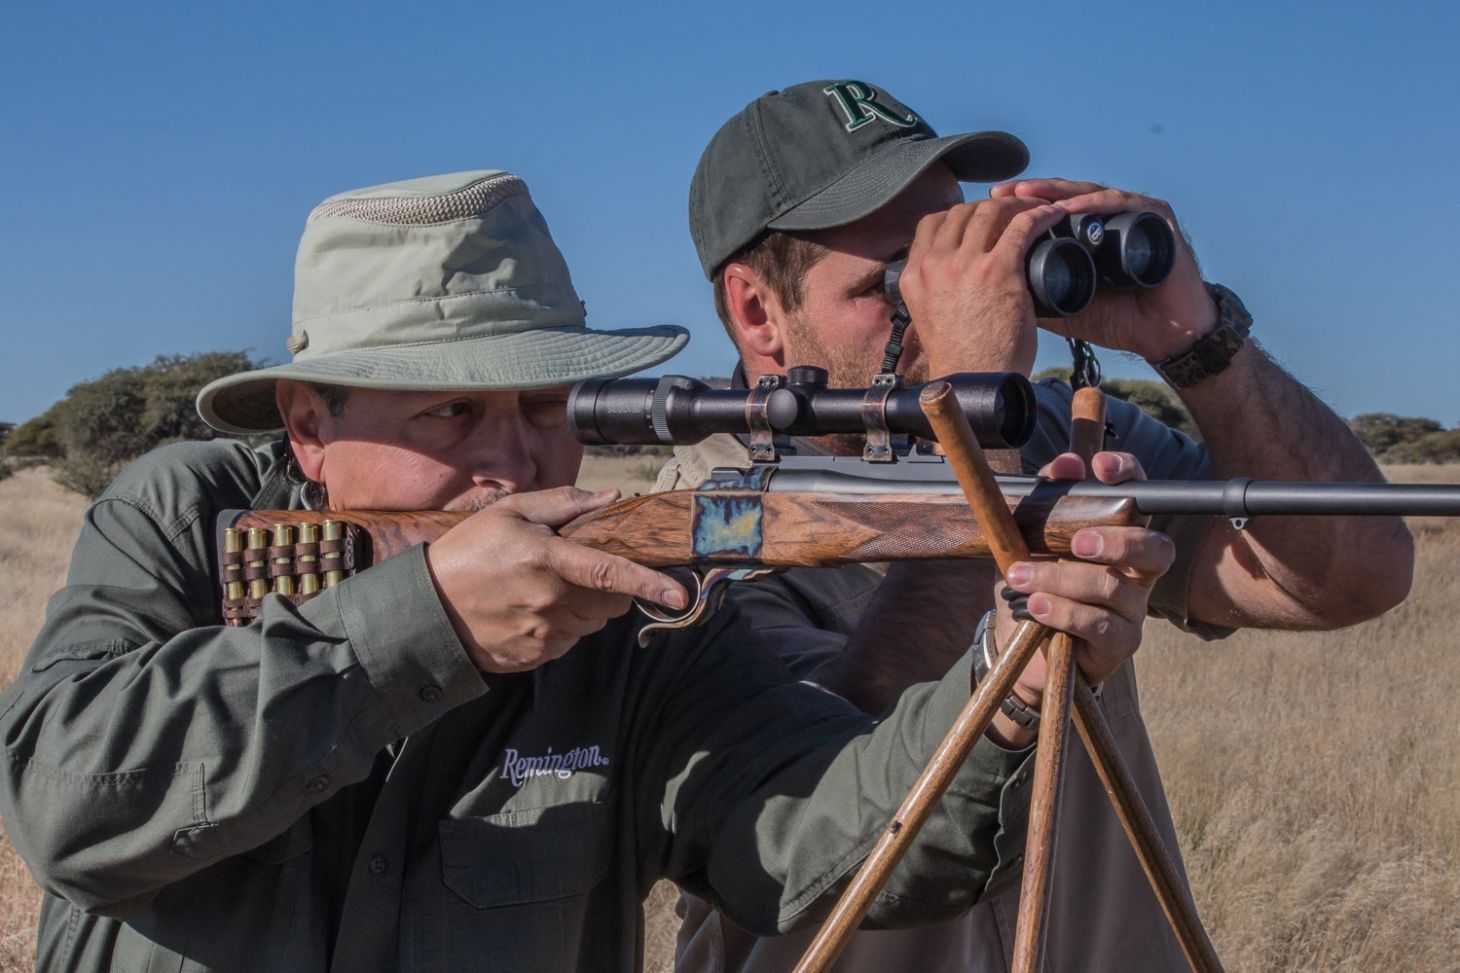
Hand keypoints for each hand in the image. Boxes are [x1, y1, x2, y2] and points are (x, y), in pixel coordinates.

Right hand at [424, 487, 687, 672]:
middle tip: (576, 572)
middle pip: (611, 603)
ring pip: (592, 624)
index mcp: (546, 559)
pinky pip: (570, 642)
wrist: (426, 608)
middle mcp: (549, 601)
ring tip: (545, 591)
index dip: (649, 584)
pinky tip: (531, 612)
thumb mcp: (509, 511)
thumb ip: (564, 504)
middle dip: (609, 589)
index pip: (610, 573)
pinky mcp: (535, 657)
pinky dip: (563, 627)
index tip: (680, 596)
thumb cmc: (468, 551)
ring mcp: (542, 633)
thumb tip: (613, 499)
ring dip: (584, 608)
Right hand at [898, 197, 1067, 375]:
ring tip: (1034, 209)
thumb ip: (939, 288)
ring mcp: (964, 265)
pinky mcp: (998, 271)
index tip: (979, 220)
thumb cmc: (961, 359)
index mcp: (915, 275)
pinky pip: (1022, 226)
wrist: (973, 384)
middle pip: (963, 211)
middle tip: (1013, 211)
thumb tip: (961, 274)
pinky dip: (1040, 215)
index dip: (960, 215)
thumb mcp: (931, 316)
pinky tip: (1052, 216)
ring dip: (1016, 204)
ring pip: (990, 210)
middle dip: (990, 205)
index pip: (932, 223)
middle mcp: (935, 264)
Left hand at [990, 178, 1216, 361]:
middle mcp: (1110, 219)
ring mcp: (1133, 215)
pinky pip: (1122, 203)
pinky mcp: (1156, 217)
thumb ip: (1039, 299)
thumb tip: (998, 296)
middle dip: (1030, 194)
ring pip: (1089, 194)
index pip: (1049, 213)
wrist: (1166, 334)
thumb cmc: (1122, 320)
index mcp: (1089, 235)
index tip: (988, 211)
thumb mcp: (1068, 308)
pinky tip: (1071, 205)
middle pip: (1064, 197)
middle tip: (1000, 194)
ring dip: (1056, 192)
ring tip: (1026, 193)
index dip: (1019, 211)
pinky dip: (1096, 202)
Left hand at [993, 450, 1175, 701]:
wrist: (1020, 649)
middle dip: (1118, 541)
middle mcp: (1135, 572)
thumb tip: (1065, 463)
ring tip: (1022, 577)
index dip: (1130, 477)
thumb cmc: (1032, 587)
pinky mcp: (1119, 643)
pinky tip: (1035, 606)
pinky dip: (1064, 612)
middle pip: (1156, 549)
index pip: (1140, 498)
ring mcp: (1132, 610)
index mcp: (1118, 538)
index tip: (1100, 466)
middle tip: (1076, 542)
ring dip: (1061, 579)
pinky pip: (1101, 625)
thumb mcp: (1026, 542)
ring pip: (1113, 587)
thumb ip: (1044, 502)